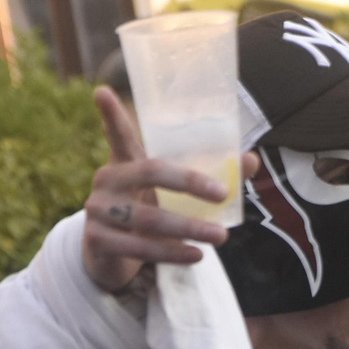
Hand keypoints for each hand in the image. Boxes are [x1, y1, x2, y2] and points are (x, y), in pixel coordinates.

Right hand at [81, 87, 253, 292]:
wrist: (112, 257)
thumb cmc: (148, 213)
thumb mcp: (172, 195)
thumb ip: (208, 176)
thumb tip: (251, 160)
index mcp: (125, 162)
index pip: (119, 135)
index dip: (111, 115)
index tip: (103, 92)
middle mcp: (107, 180)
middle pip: (151, 172)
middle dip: (191, 183)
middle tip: (223, 194)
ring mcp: (98, 210)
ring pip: (149, 218)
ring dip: (189, 229)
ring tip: (220, 237)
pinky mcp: (98, 240)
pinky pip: (139, 247)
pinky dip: (171, 253)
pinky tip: (195, 256)